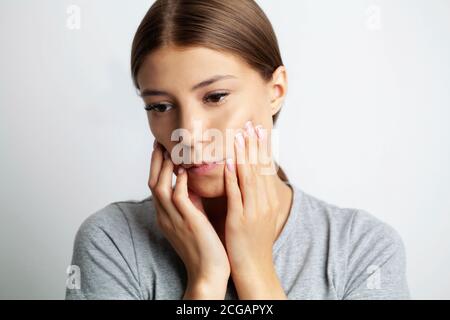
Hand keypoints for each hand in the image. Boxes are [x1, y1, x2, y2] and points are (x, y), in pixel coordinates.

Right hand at [148, 141, 229, 298]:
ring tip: (169, 148)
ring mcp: (174, 219)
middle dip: (155, 161)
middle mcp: (165, 216)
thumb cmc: (205, 248)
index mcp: (166, 216)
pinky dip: (179, 181)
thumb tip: (192, 183)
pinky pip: (177, 196)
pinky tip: (185, 169)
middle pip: (152, 182)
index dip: (157, 167)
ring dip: (163, 166)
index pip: (156, 185)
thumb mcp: (193, 221)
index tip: (161, 150)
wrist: (208, 272)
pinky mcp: (187, 221)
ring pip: (160, 186)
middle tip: (159, 142)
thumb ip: (190, 203)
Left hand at [223, 121, 286, 298]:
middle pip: (260, 169)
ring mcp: (253, 210)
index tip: (257, 130)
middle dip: (255, 145)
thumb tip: (249, 179)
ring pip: (249, 177)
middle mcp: (264, 202)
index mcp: (268, 201)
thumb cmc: (252, 242)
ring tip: (239, 136)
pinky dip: (233, 176)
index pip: (266, 169)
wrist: (254, 267)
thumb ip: (254, 197)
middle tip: (250, 125)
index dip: (261, 149)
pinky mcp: (240, 219)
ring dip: (244, 155)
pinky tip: (228, 162)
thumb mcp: (259, 216)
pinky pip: (237, 194)